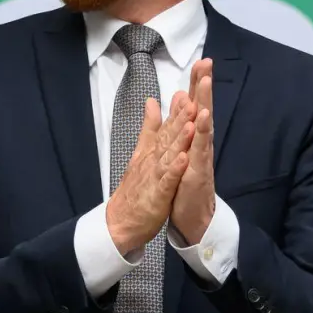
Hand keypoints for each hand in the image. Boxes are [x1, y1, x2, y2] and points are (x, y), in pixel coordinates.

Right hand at [105, 94, 194, 254]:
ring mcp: (154, 176)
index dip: (177, 110)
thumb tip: (152, 101)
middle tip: (192, 99)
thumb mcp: (141, 152)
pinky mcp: (157, 194)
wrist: (120, 221)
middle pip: (168, 136)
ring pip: (168, 155)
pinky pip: (167, 180)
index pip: (166, 126)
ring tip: (191, 124)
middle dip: (180, 118)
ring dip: (179, 139)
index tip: (189, 91)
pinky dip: (175, 169)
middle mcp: (152, 159)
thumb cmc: (135, 188)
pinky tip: (184, 158)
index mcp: (152, 150)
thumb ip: (149, 127)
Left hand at [170, 59, 215, 244]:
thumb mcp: (178, 147)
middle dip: (204, 86)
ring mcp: (202, 156)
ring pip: (205, 126)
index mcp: (193, 137)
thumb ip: (176, 122)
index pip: (195, 105)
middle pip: (203, 109)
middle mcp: (201, 143)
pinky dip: (202, 134)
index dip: (196, 84)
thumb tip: (174, 97)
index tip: (200, 61)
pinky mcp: (200, 171)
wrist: (192, 214)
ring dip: (205, 105)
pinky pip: (201, 151)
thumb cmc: (185, 181)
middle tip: (207, 62)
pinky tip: (202, 119)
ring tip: (205, 84)